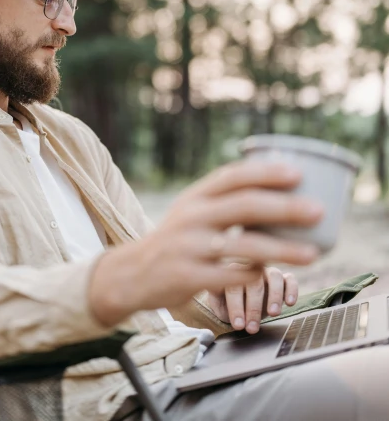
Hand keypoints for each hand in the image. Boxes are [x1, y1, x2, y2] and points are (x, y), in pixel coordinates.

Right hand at [89, 160, 321, 326]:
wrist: (131, 273)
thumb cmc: (176, 239)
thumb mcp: (192, 211)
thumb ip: (225, 200)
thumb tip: (279, 187)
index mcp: (195, 197)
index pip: (233, 176)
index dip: (265, 172)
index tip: (297, 173)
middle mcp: (192, 217)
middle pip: (244, 206)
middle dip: (285, 207)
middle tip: (317, 211)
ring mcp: (189, 247)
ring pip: (242, 245)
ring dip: (282, 249)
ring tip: (313, 253)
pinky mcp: (188, 277)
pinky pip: (230, 276)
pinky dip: (254, 276)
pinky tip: (272, 275)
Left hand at [207, 265, 297, 333]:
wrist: (239, 302)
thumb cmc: (227, 301)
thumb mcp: (217, 300)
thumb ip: (215, 294)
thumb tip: (214, 286)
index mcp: (231, 270)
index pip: (234, 286)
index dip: (236, 306)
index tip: (238, 325)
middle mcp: (251, 267)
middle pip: (254, 283)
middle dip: (254, 308)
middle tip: (252, 328)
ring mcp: (267, 271)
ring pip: (274, 276)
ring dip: (275, 296)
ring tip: (273, 314)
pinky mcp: (282, 277)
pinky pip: (290, 278)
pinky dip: (292, 289)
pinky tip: (290, 303)